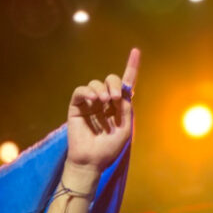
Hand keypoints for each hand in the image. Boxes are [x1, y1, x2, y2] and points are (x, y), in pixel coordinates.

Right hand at [66, 48, 139, 175]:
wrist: (91, 161)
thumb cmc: (108, 149)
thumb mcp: (125, 129)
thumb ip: (126, 109)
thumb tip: (123, 91)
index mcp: (118, 107)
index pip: (125, 84)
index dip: (131, 67)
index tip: (135, 51)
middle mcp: (104, 103)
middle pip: (111, 80)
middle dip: (114, 83)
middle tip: (113, 98)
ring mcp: (90, 104)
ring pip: (96, 83)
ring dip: (101, 89)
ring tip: (103, 102)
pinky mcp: (77, 107)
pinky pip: (81, 91)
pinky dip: (87, 91)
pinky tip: (93, 99)